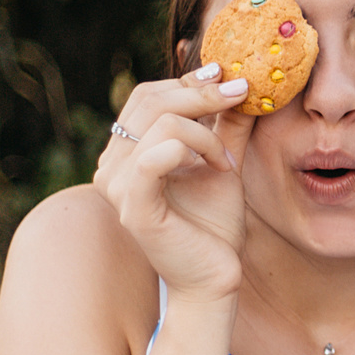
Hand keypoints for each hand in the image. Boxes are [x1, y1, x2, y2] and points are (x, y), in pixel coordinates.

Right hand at [93, 65, 258, 303]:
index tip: (229, 77)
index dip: (188, 79)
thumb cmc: (214, 225)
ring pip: (161, 122)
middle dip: (202, 93)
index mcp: (127, 152)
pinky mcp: (134, 208)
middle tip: (242, 95)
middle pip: (150, 99)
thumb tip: (242, 80)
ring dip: (206, 133)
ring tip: (228, 160)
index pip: (148, 95)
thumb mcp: (224, 160)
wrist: (216, 277)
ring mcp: (118, 186)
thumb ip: (226, 123)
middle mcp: (112, 165)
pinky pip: (153, 158)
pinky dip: (193, 150)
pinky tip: (219, 167)